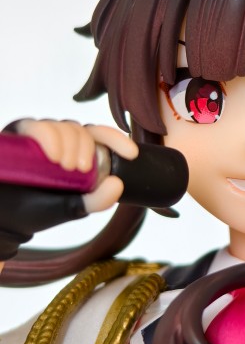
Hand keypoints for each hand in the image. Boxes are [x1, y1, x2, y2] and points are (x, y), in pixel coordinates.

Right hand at [16, 120, 137, 212]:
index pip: (100, 136)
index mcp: (76, 153)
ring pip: (64, 126)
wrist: (2, 217)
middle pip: (83, 130)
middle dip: (87, 148)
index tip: (132, 153)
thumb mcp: (70, 209)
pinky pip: (38, 126)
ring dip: (69, 145)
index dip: (117, 139)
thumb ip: (95, 200)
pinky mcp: (20, 134)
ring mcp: (40, 135)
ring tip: (64, 167)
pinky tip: (53, 156)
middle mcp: (60, 141)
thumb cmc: (35, 211)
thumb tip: (118, 184)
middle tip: (80, 170)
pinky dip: (49, 138)